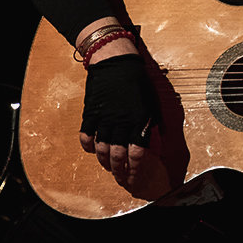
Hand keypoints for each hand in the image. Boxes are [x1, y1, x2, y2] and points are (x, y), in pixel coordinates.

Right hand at [79, 54, 158, 191]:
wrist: (116, 63)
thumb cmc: (137, 82)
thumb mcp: (151, 102)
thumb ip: (152, 123)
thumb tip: (156, 139)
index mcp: (139, 121)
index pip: (137, 153)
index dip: (136, 169)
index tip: (135, 177)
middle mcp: (122, 123)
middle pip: (118, 156)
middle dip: (120, 172)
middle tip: (121, 179)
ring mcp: (104, 119)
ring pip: (102, 149)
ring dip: (104, 162)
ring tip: (108, 167)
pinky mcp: (91, 113)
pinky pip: (86, 135)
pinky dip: (88, 146)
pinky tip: (92, 150)